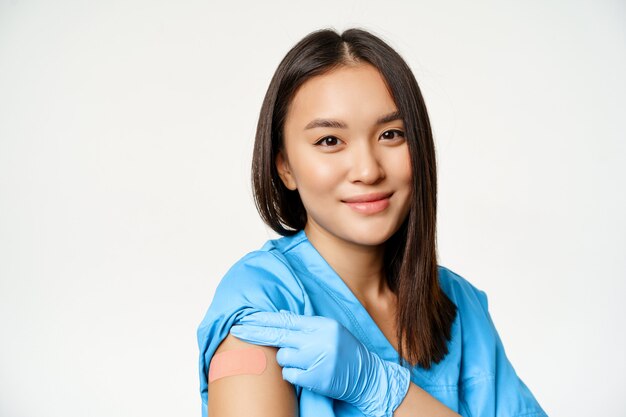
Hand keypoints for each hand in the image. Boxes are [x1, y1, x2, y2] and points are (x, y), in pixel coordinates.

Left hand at [230, 310, 409, 416]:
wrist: (367, 376)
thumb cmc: (345, 352)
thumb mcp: (329, 331)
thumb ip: (306, 326)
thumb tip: (279, 316)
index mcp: (322, 325)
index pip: (287, 320)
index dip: (264, 319)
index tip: (246, 318)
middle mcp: (320, 339)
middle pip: (279, 334)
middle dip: (255, 332)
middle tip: (237, 329)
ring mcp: (318, 359)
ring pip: (283, 357)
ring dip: (287, 361)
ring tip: (304, 362)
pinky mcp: (316, 378)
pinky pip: (290, 375)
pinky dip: (293, 375)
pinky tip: (307, 374)